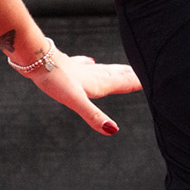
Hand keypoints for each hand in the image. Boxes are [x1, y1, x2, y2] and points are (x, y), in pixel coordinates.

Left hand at [22, 47, 142, 134]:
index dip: (137, 83)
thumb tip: (113, 130)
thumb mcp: (76, 101)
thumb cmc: (55, 79)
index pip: (123, 83)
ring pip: (103, 69)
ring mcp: (80, 69)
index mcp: (98, 84)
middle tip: (148, 73)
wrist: (34, 59)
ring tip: (127, 69)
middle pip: (117, 75)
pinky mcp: (67, 65)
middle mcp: (92, 75)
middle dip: (131, 76)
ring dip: (117, 70)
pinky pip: (84, 65)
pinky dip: (90, 64)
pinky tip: (89, 61)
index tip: (155, 80)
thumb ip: (94, 115)